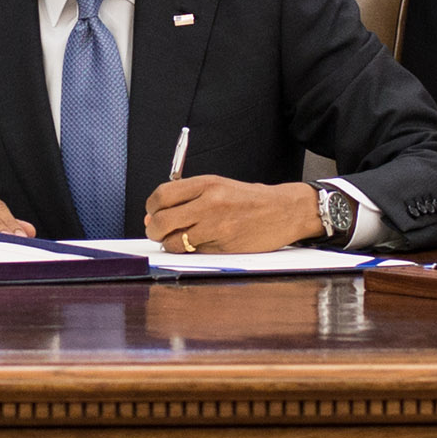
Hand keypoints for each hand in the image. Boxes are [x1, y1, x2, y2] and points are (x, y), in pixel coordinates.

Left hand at [143, 175, 326, 254]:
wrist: (284, 211)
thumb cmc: (250, 199)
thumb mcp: (218, 187)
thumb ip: (187, 198)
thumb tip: (153, 216)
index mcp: (207, 184)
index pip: (162, 195)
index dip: (152, 208)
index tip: (153, 214)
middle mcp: (209, 203)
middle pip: (162, 222)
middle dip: (155, 231)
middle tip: (159, 233)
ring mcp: (217, 227)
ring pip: (176, 242)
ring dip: (172, 245)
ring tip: (181, 240)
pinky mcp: (224, 247)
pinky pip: (195, 253)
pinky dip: (193, 252)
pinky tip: (203, 244)